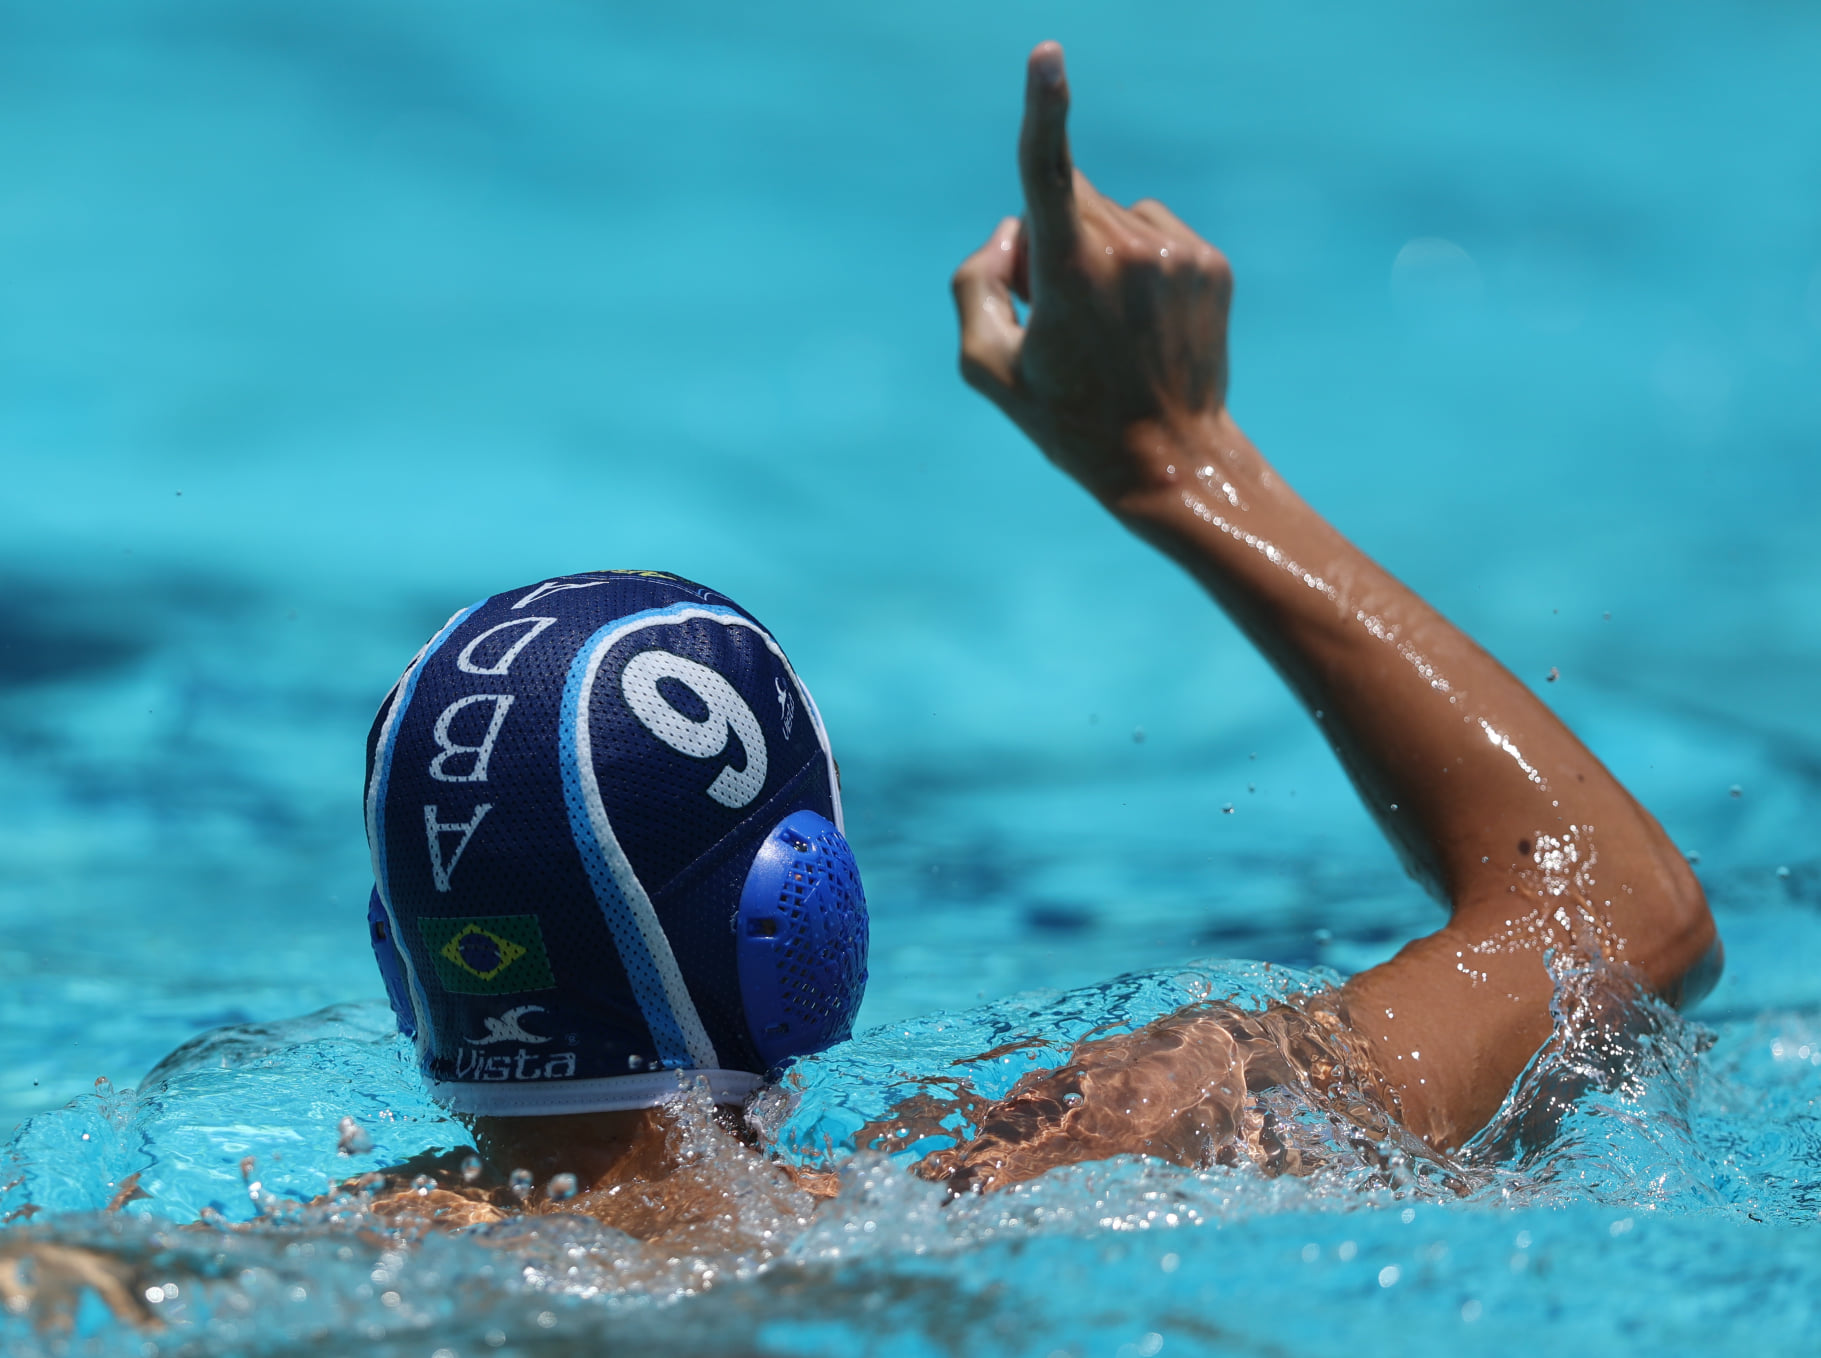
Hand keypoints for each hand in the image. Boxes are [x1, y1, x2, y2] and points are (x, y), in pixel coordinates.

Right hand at [952, 42, 1233, 506]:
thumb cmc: (1070, 423)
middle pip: (1069, 202)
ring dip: (1095, 251)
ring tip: (1104, 326)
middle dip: (1050, 239)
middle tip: (1056, 315)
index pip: (1049, 175)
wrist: (1173, 461)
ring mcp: (1177, 254)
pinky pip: (1153, 230)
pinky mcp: (1210, 262)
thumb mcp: (988, 369)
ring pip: (1112, 215)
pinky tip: (1140, 321)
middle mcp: (1130, 253)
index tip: (1047, 56)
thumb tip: (1010, 230)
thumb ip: (976, 284)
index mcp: (1071, 277)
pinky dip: (1137, 262)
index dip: (1043, 111)